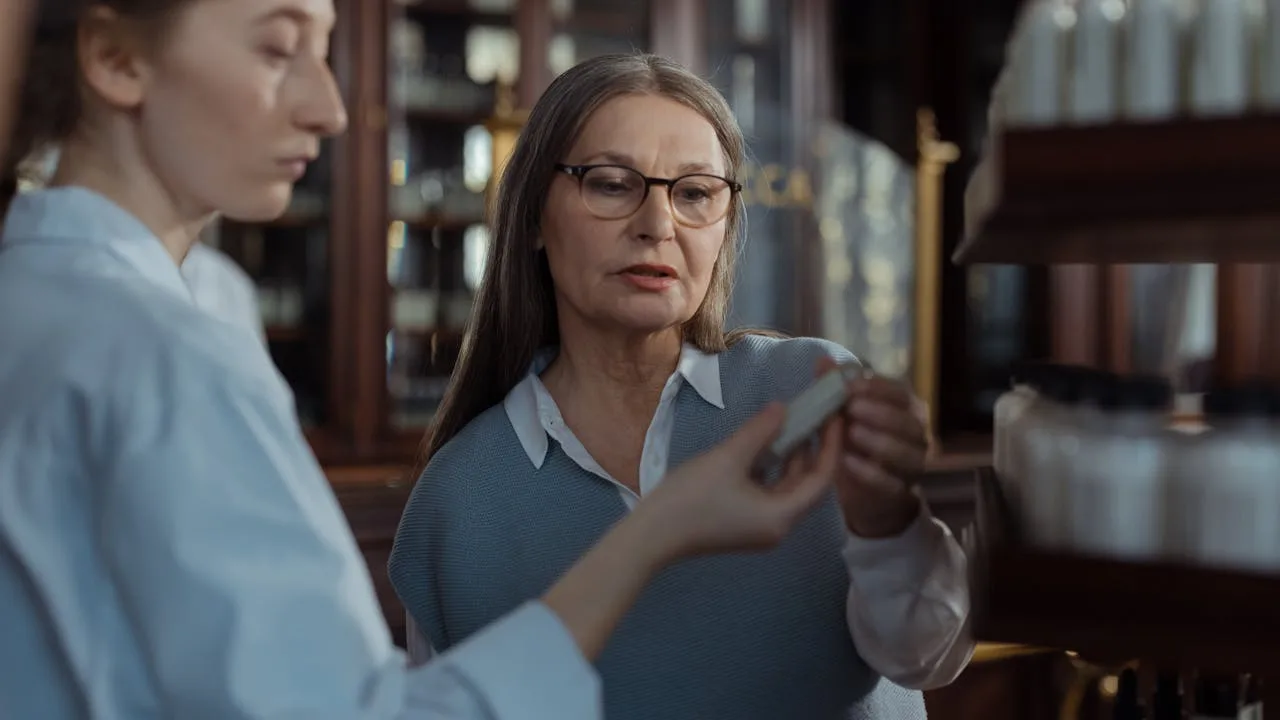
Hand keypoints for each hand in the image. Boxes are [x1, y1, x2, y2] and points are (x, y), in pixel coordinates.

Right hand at [636, 402, 842, 560]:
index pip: (822, 478)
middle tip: (816, 412)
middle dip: (814, 448)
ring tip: (792, 421)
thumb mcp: (727, 458)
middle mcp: (779, 526)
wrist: (651, 536)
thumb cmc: (691, 499)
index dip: (831, 444)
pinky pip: (770, 492)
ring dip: (792, 456)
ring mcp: (761, 526)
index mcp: (782, 516)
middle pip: (808, 483)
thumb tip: (784, 407)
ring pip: (788, 486)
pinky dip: (773, 468)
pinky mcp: (744, 523)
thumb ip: (760, 431)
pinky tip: (766, 443)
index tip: (833, 414)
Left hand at [816, 356, 930, 537]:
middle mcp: (916, 435)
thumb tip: (823, 360)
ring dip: (879, 441)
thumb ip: (835, 388)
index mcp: (905, 409)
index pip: (900, 393)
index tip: (850, 384)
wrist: (864, 489)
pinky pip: (891, 483)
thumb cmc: (856, 441)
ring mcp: (911, 465)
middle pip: (907, 422)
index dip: (878, 387)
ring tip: (852, 433)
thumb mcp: (843, 414)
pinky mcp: (900, 491)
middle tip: (852, 407)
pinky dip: (870, 473)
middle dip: (880, 413)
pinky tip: (848, 463)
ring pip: (905, 453)